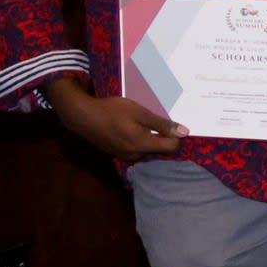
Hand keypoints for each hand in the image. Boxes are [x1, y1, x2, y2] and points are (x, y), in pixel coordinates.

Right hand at [51, 79, 183, 161]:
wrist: (82, 116)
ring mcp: (124, 156)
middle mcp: (135, 155)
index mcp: (143, 145)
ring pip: (146, 149)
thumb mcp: (140, 113)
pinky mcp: (116, 153)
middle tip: (154, 121)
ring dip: (148, 139)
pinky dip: (137, 141)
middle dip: (161, 137)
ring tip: (139, 124)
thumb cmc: (112, 111)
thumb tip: (185, 132)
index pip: (171, 148)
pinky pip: (134, 149)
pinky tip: (129, 129)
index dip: (175, 136)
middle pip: (159, 150)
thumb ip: (162, 124)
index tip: (171, 124)